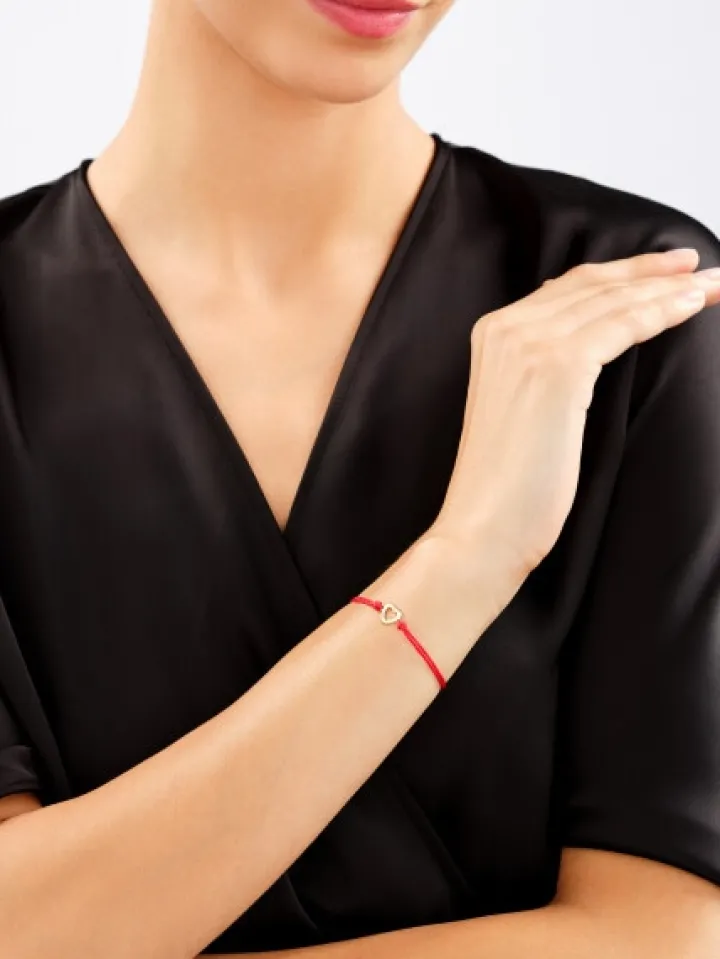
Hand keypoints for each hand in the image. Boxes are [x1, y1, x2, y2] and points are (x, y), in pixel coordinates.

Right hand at [431, 248, 719, 579]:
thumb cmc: (507, 482)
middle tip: (696, 265)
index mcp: (492, 333)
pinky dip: (660, 311)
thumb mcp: (521, 408)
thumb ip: (542, 366)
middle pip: (593, 284)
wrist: (485, 524)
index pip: (568, 287)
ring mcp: (529, 344)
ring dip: (667, 289)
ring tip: (710, 287)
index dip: (620, 273)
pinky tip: (689, 307)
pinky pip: (622, 325)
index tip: (661, 270)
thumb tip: (587, 342)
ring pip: (612, 301)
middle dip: (651, 272)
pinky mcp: (557, 367)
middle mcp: (506, 328)